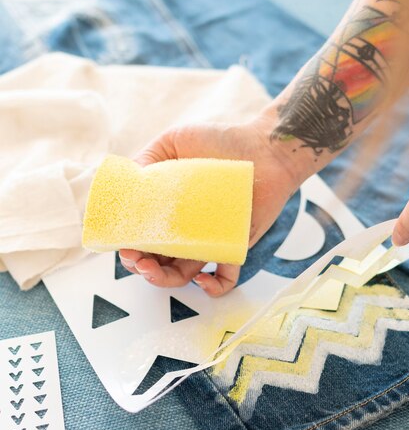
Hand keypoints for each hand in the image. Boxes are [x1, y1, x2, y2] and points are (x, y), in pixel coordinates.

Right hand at [119, 119, 300, 295]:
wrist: (265, 147)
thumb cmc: (222, 143)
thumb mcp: (173, 142)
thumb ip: (146, 161)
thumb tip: (125, 186)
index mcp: (168, 211)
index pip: (142, 236)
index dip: (128, 245)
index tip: (122, 243)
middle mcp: (186, 231)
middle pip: (157, 261)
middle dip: (140, 266)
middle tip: (135, 259)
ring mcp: (210, 242)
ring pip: (183, 275)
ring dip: (163, 279)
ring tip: (151, 270)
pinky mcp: (235, 247)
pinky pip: (226, 278)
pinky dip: (213, 287)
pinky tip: (201, 277)